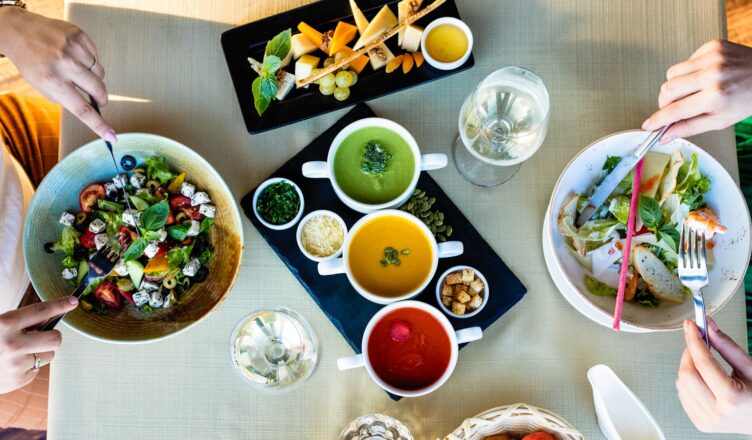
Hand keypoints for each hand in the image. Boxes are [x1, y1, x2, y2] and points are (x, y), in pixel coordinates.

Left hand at [0, 7, 115, 142]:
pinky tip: (75, 55)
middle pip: (98, 90)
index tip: (111, 136)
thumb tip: (92, 108)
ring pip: (101, 73)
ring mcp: (74, 48)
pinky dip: (89, 60)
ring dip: (93, 76)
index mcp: (52, 81)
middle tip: (97, 98)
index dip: (99, 124)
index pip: (82, 109)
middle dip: (101, 97)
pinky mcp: (80, 36)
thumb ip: (67, 98)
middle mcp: (64, 64)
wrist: (20, 31)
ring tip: (76, 69)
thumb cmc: (31, 61)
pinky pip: (96, 56)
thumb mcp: (43, 87)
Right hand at [0, 296, 77, 393]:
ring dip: (40, 352)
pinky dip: (29, 366)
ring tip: (20, 353)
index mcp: (4, 325)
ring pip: (49, 355)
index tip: (73, 301)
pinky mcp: (19, 380)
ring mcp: (16, 365)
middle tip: (41, 337)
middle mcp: (12, 345)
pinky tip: (13, 365)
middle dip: (53, 336)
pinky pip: (38, 369)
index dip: (60, 304)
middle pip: (55, 338)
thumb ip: (21, 320)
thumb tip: (50, 316)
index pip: (41, 311)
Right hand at [643, 39, 751, 141]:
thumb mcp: (720, 120)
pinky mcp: (712, 46)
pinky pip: (686, 61)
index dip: (658, 120)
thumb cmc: (748, 99)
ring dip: (675, 86)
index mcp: (715, 96)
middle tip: (672, 108)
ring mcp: (712, 57)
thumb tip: (665, 135)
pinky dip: (689, 72)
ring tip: (691, 91)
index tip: (648, 125)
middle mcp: (712, 75)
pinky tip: (703, 76)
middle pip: (667, 89)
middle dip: (664, 102)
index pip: (675, 110)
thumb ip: (689, 128)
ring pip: (672, 73)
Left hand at [676, 318, 751, 433]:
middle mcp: (716, 412)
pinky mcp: (700, 422)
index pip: (703, 363)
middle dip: (689, 353)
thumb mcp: (750, 368)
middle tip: (698, 343)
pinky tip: (703, 380)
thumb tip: (708, 326)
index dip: (694, 340)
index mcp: (732, 398)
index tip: (691, 326)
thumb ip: (727, 346)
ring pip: (681, 383)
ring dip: (688, 367)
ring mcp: (706, 420)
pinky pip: (683, 394)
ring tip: (706, 365)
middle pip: (686, 373)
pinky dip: (688, 381)